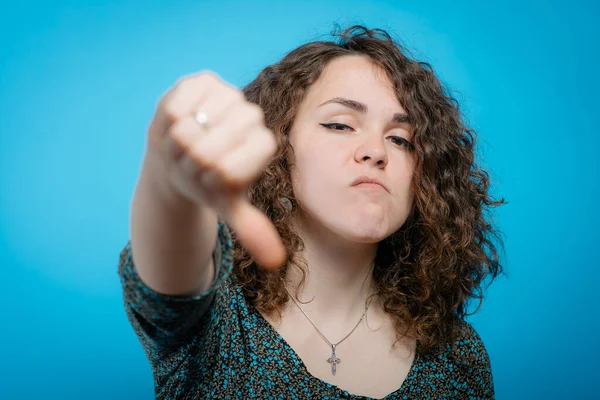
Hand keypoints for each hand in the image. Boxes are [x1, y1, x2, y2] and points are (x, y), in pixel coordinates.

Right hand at [147, 72, 285, 268]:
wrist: (184, 150)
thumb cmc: (208, 180)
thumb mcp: (228, 206)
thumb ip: (252, 229)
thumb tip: (275, 262)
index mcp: (263, 146)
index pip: (229, 171)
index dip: (209, 179)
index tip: (211, 175)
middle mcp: (250, 117)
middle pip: (205, 150)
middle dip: (191, 164)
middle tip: (193, 159)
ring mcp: (228, 95)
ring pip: (187, 127)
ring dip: (177, 143)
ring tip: (186, 141)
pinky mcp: (204, 80)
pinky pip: (176, 105)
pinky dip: (170, 119)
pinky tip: (180, 121)